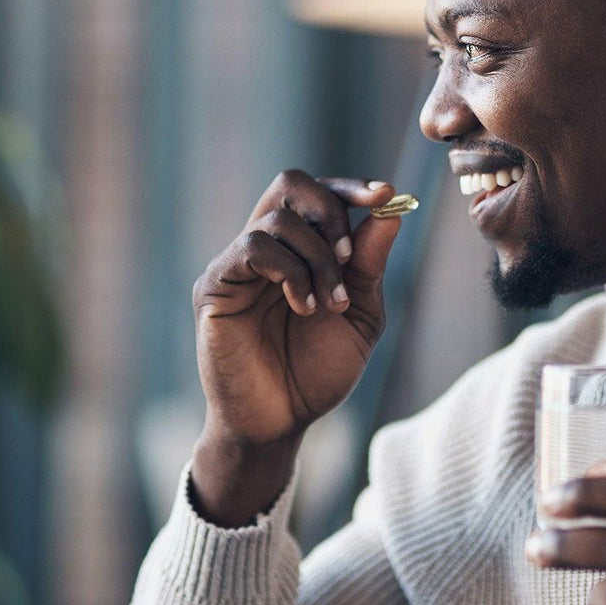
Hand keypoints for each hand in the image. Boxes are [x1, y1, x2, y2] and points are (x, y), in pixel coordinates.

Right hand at [191, 170, 400, 523]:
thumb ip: (370, 265)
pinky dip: (289, 271)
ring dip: (317, 259)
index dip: (351, 187)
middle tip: (349, 255)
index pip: (319, 193)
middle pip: (291, 183)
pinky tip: (304, 306)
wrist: (281, 422)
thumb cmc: (317, 372)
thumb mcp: (359, 315)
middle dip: (331, 209)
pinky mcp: (216, 285)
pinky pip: (251, 248)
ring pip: (277, 219)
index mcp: (300, 249)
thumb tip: (390, 211)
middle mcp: (266, 247)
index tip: (386, 195)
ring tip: (327, 304)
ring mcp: (237, 263)